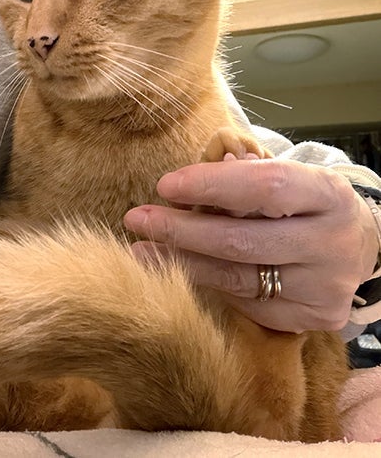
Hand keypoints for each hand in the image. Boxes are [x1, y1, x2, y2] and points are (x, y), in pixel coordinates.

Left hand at [124, 158, 378, 332]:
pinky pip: (246, 304)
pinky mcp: (313, 319)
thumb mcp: (288, 176)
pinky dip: (209, 286)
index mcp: (329, 195)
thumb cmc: (306, 203)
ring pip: (237, 279)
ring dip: (182, 263)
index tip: (165, 186)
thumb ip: (241, 175)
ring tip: (142, 250)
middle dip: (181, 230)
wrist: (356, 245)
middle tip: (137, 219)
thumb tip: (187, 183)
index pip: (264, 187)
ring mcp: (324, 288)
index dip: (210, 186)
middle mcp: (332, 244)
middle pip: (243, 241)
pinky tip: (179, 272)